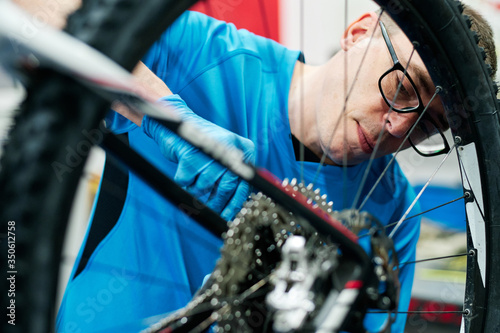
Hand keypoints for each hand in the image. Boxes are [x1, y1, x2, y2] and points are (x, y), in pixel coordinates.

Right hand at [142, 94, 254, 220]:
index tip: (229, 215)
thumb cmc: (204, 143)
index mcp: (243, 148)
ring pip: (204, 187)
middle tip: (211, 208)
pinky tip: (187, 175)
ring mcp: (208, 151)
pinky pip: (186, 182)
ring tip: (196, 185)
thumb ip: (235, 173)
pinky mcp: (189, 155)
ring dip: (198, 192)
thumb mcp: (226, 153)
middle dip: (217, 202)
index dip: (236, 202)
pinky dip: (185, 183)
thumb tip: (238, 204)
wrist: (179, 121)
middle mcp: (229, 148)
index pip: (244, 183)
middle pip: (225, 187)